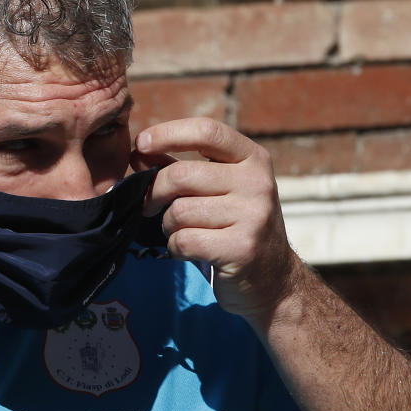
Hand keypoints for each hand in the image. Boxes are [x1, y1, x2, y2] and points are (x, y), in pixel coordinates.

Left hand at [131, 118, 301, 320]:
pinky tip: (190, 250)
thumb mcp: (218, 188)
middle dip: (155, 191)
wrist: (273, 279)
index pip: (207, 131)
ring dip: (169, 225)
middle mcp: (257, 183)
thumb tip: (138, 150)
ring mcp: (254, 216)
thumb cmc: (234, 226)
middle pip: (182, 175)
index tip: (140, 144)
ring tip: (183, 231)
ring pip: (179, 211)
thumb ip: (180, 166)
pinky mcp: (242, 249)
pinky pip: (184, 240)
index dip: (167, 133)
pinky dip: (176, 248)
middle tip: (150, 204)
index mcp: (253, 159)